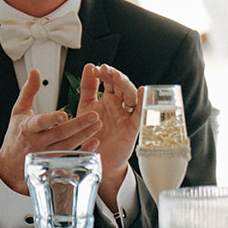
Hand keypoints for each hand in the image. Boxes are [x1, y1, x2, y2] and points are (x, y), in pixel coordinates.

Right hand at [0, 67, 101, 193]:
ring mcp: (47, 155)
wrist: (10, 166)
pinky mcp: (54, 164)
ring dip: (84, 136)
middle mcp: (38, 142)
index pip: (40, 122)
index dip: (52, 119)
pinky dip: (83, 152)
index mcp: (28, 128)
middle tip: (94, 115)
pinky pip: (71, 158)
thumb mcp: (18, 112)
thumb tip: (35, 72)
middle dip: (78, 125)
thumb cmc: (16, 135)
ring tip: (98, 124)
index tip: (64, 114)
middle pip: (60, 134)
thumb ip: (28, 91)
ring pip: (68, 146)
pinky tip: (94, 144)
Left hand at [73, 63, 141, 203]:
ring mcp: (126, 115)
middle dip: (114, 75)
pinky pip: (140, 114)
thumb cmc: (92, 136)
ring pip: (130, 95)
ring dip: (125, 85)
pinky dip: (142, 103)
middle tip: (105, 69)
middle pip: (121, 85)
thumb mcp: (86, 109)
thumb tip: (89, 66)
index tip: (94, 68)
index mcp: (107, 99)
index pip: (109, 80)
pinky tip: (142, 91)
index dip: (103, 73)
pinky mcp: (132, 128)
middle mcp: (118, 105)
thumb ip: (88, 88)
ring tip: (117, 77)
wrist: (98, 161)